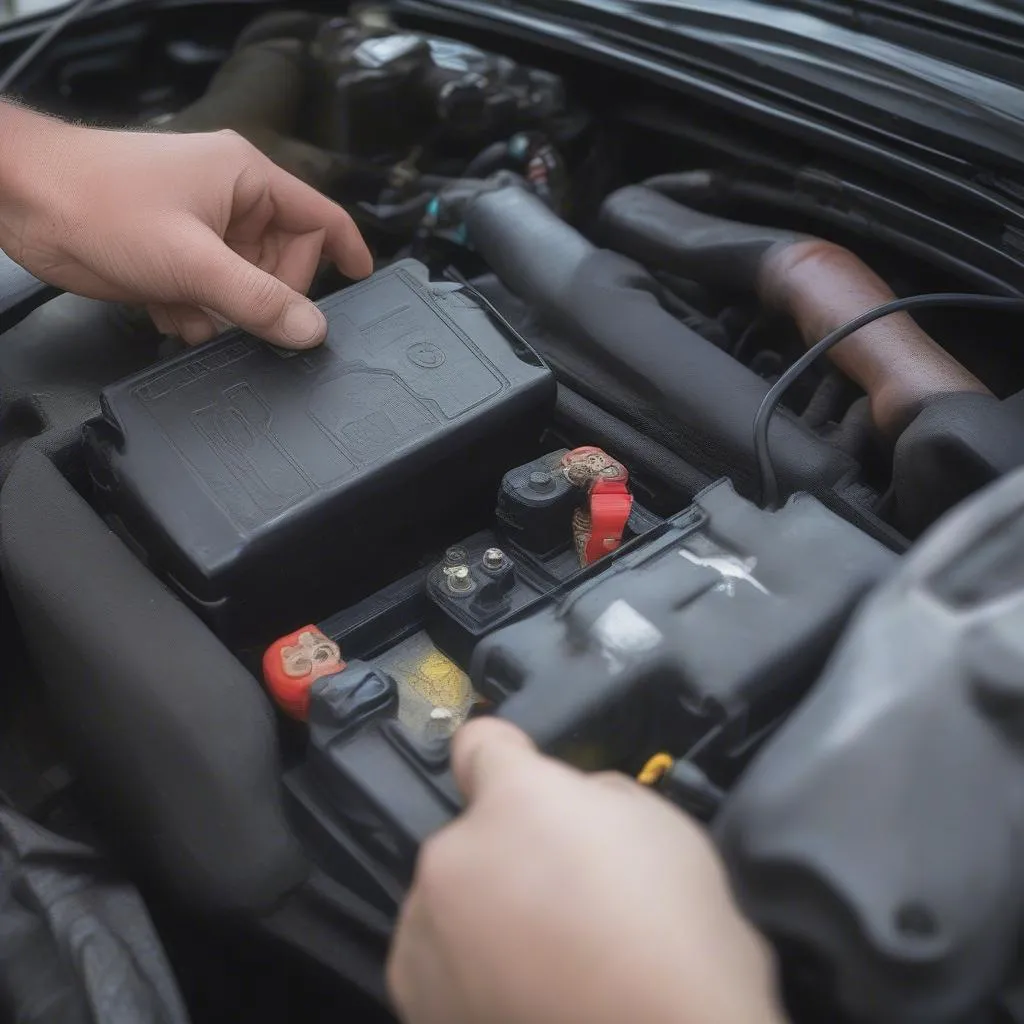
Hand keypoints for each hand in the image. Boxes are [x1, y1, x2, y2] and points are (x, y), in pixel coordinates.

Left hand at [0, 105, 371, 347]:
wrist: (23, 202)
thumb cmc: (100, 204)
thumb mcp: (191, 261)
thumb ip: (257, 300)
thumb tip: (312, 331)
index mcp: (247, 181)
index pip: (320, 217)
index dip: (347, 250)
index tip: (365, 282)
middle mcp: (232, 203)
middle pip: (285, 264)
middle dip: (264, 298)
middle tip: (239, 314)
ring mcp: (203, 231)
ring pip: (247, 289)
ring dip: (224, 312)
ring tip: (189, 309)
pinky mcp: (176, 257)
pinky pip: (213, 298)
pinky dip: (195, 313)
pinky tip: (166, 309)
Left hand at [388, 719, 786, 1023]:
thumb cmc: (674, 955)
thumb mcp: (663, 830)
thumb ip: (599, 798)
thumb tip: (579, 804)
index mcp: (514, 800)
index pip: (482, 744)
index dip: (506, 756)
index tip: (514, 768)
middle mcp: (455, 858)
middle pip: (472, 835)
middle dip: (509, 853)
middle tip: (568, 895)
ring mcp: (427, 936)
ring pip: (451, 900)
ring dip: (486, 913)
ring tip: (554, 954)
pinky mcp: (419, 1000)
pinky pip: (441, 963)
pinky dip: (472, 972)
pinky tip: (533, 990)